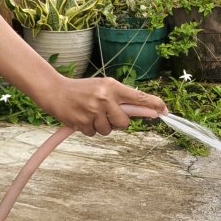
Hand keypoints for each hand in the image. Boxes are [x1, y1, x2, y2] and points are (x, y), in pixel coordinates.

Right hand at [36, 75, 166, 134]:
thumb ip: (123, 98)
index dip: (154, 105)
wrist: (55, 91)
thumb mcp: (104, 87)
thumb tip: (147, 111)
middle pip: (124, 123)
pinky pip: (94, 134)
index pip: (138, 97)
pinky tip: (82, 118)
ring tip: (91, 114)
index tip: (165, 111)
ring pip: (109, 131)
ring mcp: (93, 111)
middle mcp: (104, 98)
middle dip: (118, 122)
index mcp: (112, 86)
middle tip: (106, 113)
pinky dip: (90, 129)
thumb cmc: (83, 90)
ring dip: (102, 126)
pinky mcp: (82, 122)